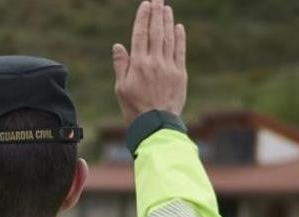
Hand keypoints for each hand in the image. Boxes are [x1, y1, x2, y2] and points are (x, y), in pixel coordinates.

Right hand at [112, 0, 187, 121]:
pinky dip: (179, 38)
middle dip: (156, 14)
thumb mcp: (121, 88)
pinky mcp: (180, 74)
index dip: (143, 18)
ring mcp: (169, 67)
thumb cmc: (134, 108)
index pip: (140, 34)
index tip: (145, 4)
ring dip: (167, 21)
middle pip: (156, 32)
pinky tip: (178, 27)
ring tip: (166, 8)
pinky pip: (180, 51)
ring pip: (169, 38)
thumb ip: (121, 65)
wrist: (155, 124)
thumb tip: (118, 46)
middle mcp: (154, 61)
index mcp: (138, 64)